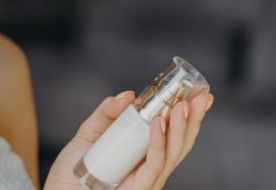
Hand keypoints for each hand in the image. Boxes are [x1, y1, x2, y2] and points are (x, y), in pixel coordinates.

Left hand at [43, 90, 213, 189]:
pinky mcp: (139, 188)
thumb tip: (128, 95)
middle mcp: (150, 169)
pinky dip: (158, 142)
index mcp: (144, 155)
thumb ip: (107, 113)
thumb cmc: (73, 170)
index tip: (200, 94)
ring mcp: (147, 180)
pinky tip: (159, 122)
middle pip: (181, 144)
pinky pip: (153, 164)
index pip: (174, 135)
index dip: (189, 116)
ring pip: (172, 153)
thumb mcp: (89, 134)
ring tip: (181, 105)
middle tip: (202, 96)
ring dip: (180, 127)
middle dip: (194, 119)